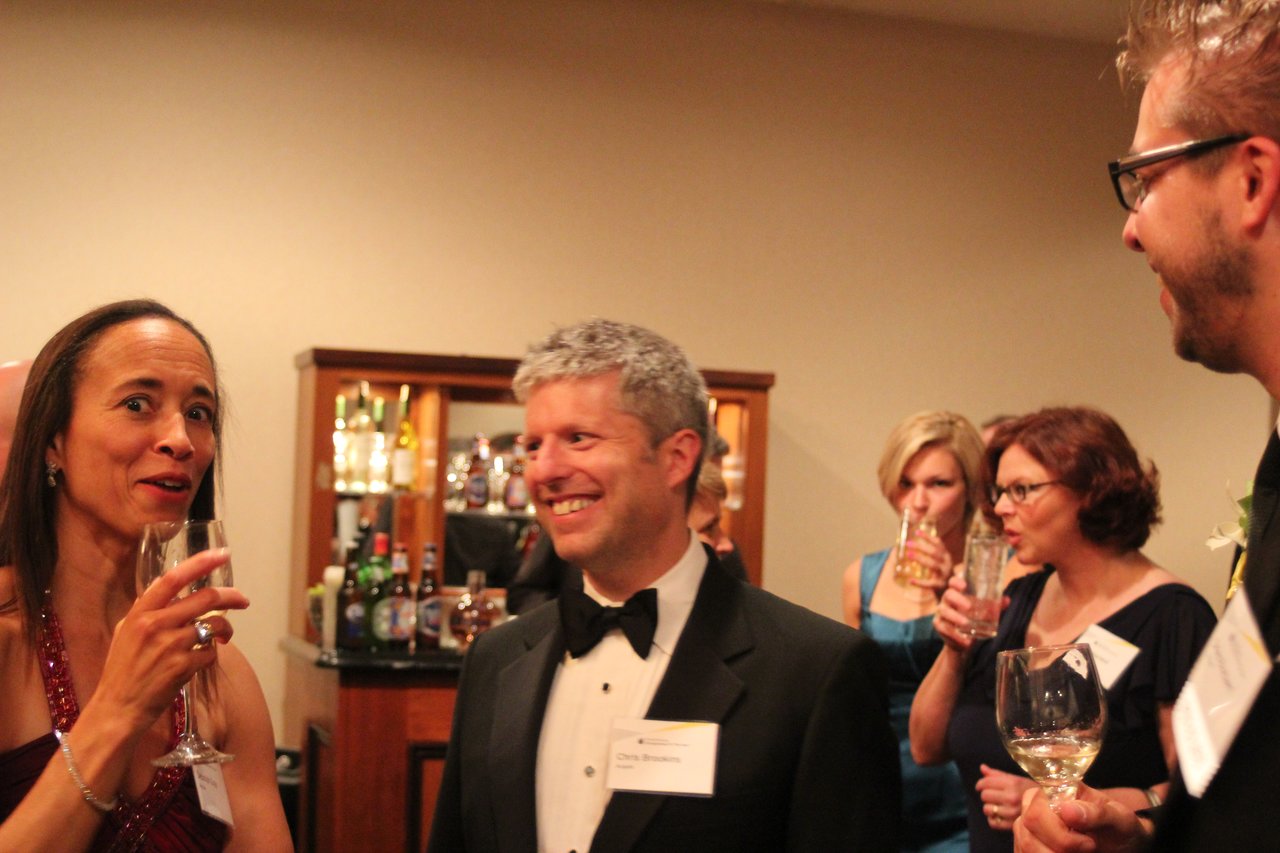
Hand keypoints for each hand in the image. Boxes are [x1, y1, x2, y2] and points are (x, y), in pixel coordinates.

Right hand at [94, 549, 248, 732]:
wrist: (118, 708)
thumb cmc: (122, 671)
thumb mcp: (126, 632)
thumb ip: (148, 610)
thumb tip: (170, 588)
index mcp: (140, 613)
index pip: (174, 578)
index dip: (201, 562)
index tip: (223, 554)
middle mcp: (156, 625)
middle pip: (206, 598)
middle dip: (232, 596)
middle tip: (242, 600)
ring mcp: (170, 646)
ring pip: (214, 624)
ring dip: (226, 629)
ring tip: (224, 636)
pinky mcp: (183, 667)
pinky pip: (211, 652)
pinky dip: (212, 654)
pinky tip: (202, 660)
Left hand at [906, 530, 952, 595]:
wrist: (952, 592)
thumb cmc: (941, 574)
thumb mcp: (940, 562)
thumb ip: (932, 554)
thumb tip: (914, 542)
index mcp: (946, 556)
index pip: (938, 543)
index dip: (927, 537)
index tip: (916, 532)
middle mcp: (947, 564)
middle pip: (934, 552)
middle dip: (921, 547)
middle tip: (908, 544)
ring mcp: (944, 575)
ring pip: (933, 565)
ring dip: (920, 559)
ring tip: (908, 555)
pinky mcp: (940, 586)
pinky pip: (929, 583)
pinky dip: (919, 582)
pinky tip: (910, 580)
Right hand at [933, 570, 1007, 652]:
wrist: (963, 640)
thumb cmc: (973, 619)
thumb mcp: (984, 611)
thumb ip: (995, 605)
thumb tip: (1006, 600)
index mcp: (957, 593)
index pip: (953, 582)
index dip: (957, 581)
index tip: (964, 585)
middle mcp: (947, 600)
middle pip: (948, 595)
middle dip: (958, 600)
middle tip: (969, 607)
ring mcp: (942, 613)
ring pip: (945, 612)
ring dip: (956, 618)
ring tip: (966, 624)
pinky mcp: (939, 626)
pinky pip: (944, 628)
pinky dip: (954, 635)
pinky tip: (965, 641)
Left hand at [977, 764, 1036, 832]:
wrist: (1049, 808)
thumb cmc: (1031, 791)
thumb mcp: (1017, 779)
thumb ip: (998, 774)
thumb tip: (982, 768)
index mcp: (1013, 784)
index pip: (985, 783)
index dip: (980, 784)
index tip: (981, 786)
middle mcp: (1012, 798)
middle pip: (984, 796)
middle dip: (986, 795)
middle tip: (993, 795)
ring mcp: (1012, 813)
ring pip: (987, 809)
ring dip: (989, 807)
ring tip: (997, 805)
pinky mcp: (1012, 825)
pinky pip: (992, 823)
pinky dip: (993, 819)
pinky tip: (1000, 815)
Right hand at [1013, 784, 1150, 852]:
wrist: (1120, 844)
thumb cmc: (1119, 826)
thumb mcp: (1119, 819)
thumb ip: (1097, 813)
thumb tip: (1067, 810)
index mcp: (1051, 791)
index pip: (1036, 813)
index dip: (1060, 835)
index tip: (1089, 844)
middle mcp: (1032, 807)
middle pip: (1028, 834)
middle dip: (1060, 849)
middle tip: (1089, 849)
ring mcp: (1026, 828)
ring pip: (1025, 848)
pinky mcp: (1026, 846)